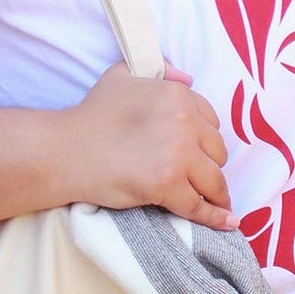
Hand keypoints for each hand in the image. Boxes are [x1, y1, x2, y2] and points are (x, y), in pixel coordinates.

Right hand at [67, 62, 235, 228]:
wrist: (66, 150)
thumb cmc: (91, 115)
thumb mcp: (122, 75)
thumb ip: (157, 70)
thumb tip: (187, 77)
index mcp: (177, 96)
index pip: (211, 123)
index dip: (204, 141)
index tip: (198, 154)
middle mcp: (184, 122)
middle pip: (216, 152)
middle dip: (209, 166)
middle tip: (198, 179)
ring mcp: (177, 155)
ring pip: (214, 181)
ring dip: (217, 194)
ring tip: (219, 204)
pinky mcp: (167, 185)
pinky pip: (200, 206)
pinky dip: (215, 218)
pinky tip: (228, 223)